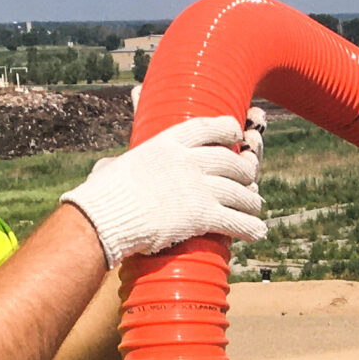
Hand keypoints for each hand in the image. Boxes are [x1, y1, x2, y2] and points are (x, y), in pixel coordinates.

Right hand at [60, 112, 267, 265]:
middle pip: (230, 161)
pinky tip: (257, 232)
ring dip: (251, 201)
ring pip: (239, 191)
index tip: (236, 132)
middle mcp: (188, 160)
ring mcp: (198, 187)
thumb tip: (107, 166)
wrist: (103, 219)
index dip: (227, 128)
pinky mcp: (202, 215)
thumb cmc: (102, 196)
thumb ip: (119, 163)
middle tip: (249, 178)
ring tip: (255, 206)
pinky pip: (236, 220)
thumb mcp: (112, 167)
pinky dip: (250, 227)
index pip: (207, 127)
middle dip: (244, 170)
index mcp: (167, 143)